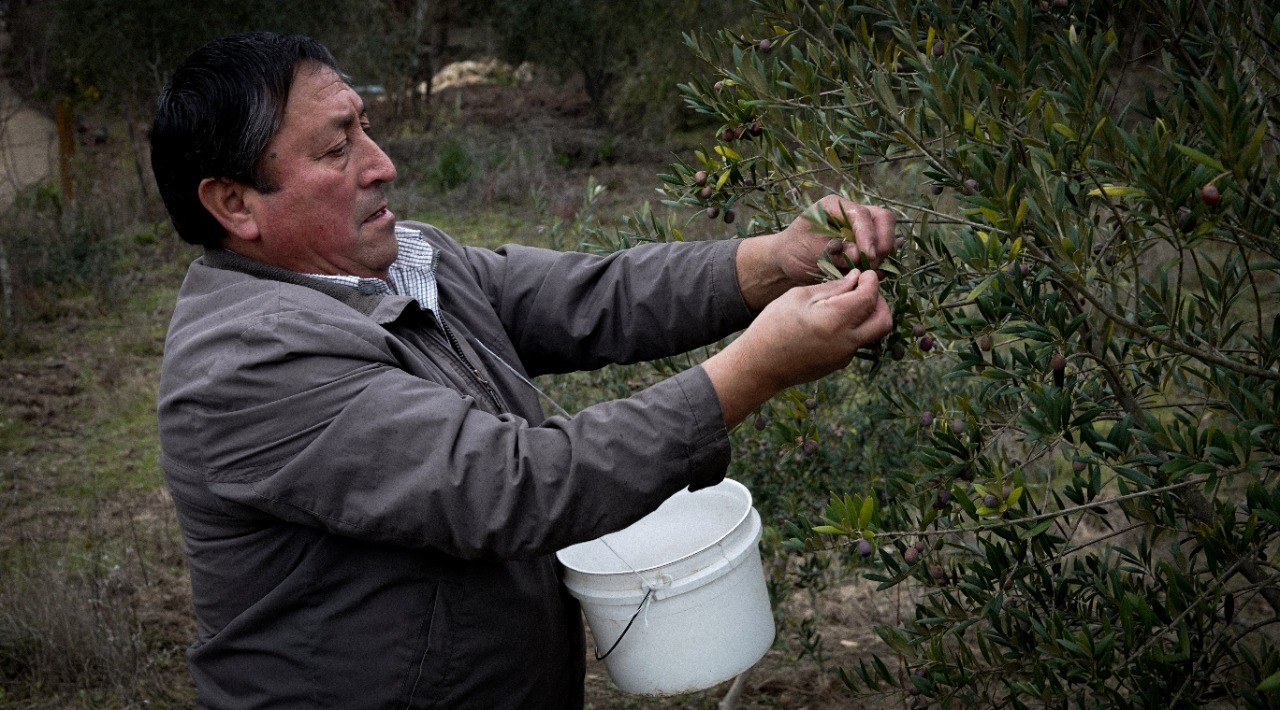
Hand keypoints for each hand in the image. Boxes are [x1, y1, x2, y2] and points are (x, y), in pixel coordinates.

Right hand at [703, 268, 893, 426]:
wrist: (759, 366)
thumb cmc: (772, 326)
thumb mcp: (798, 297)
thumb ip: (832, 288)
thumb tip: (855, 278)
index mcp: (835, 319)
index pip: (869, 296)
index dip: (871, 281)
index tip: (864, 274)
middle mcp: (846, 341)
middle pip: (884, 320)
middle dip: (880, 301)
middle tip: (864, 290)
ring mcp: (844, 356)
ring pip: (872, 333)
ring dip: (867, 316)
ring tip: (846, 305)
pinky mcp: (838, 364)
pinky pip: (856, 343)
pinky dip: (853, 329)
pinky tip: (831, 323)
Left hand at [736, 195, 897, 310]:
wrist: (789, 262)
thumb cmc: (795, 249)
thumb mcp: (811, 249)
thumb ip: (836, 251)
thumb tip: (860, 254)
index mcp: (836, 206)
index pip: (861, 214)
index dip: (868, 234)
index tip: (869, 254)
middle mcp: (852, 213)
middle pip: (883, 218)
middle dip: (882, 241)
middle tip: (873, 262)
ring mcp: (862, 228)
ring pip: (887, 233)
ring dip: (883, 254)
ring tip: (868, 270)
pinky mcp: (866, 244)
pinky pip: (884, 250)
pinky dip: (882, 262)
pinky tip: (871, 272)